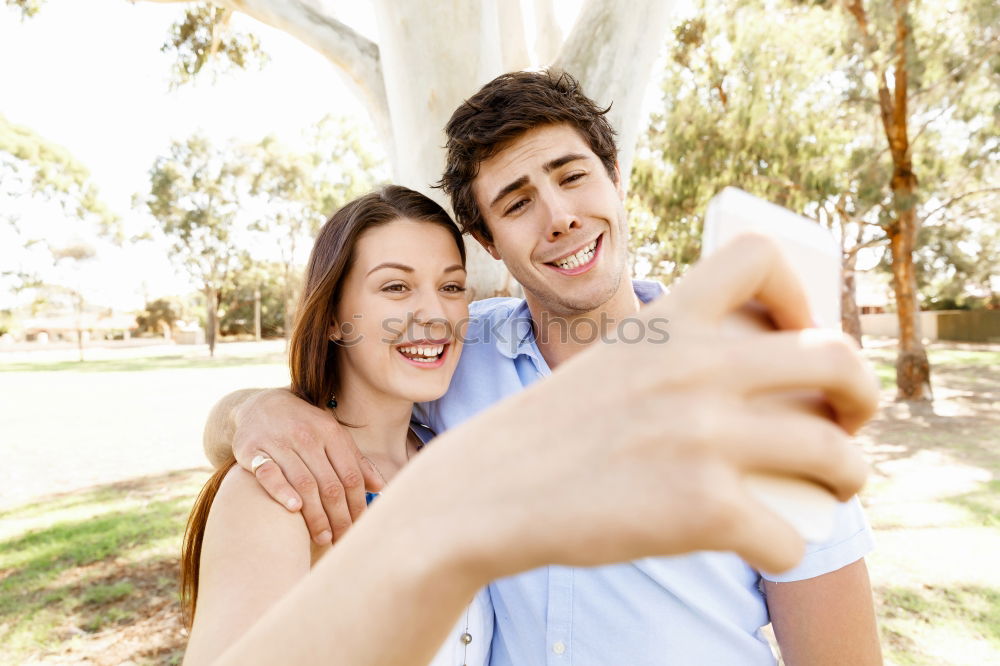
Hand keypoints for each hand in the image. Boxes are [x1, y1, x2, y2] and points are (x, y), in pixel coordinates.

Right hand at [231, 388, 385, 543]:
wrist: (259, 404)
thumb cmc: (304, 426)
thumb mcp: (332, 436)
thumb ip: (355, 461)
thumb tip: (381, 487)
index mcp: (331, 433)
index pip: (350, 476)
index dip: (357, 504)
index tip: (359, 527)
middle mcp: (307, 436)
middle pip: (329, 484)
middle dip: (338, 516)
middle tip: (341, 540)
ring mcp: (279, 442)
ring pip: (303, 483)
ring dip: (315, 514)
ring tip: (323, 537)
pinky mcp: (252, 449)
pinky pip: (268, 473)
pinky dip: (282, 491)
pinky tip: (293, 509)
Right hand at [401, 234, 878, 577]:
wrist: (484, 492)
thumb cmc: (546, 434)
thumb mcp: (608, 366)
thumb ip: (672, 361)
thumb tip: (753, 389)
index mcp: (665, 322)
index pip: (759, 256)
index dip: (801, 293)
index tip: (794, 337)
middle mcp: (693, 368)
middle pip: (836, 360)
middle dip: (864, 394)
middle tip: (847, 421)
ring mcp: (702, 437)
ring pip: (837, 457)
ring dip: (848, 479)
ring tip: (830, 489)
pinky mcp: (702, 509)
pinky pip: (791, 537)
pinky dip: (787, 547)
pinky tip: (764, 542)